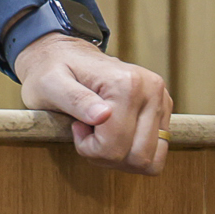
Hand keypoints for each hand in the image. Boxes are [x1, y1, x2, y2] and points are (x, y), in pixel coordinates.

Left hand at [14, 32, 171, 173]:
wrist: (65, 53)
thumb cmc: (52, 69)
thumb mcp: (51, 83)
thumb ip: (74, 99)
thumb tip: (103, 115)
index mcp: (127, 83)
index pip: (115, 145)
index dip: (89, 148)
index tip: (75, 127)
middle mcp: (151, 89)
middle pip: (137, 157)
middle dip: (106, 156)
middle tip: (86, 134)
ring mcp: (161, 100)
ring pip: (150, 160)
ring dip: (121, 157)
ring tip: (99, 134)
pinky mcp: (163, 110)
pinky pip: (156, 153)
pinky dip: (132, 151)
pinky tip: (113, 132)